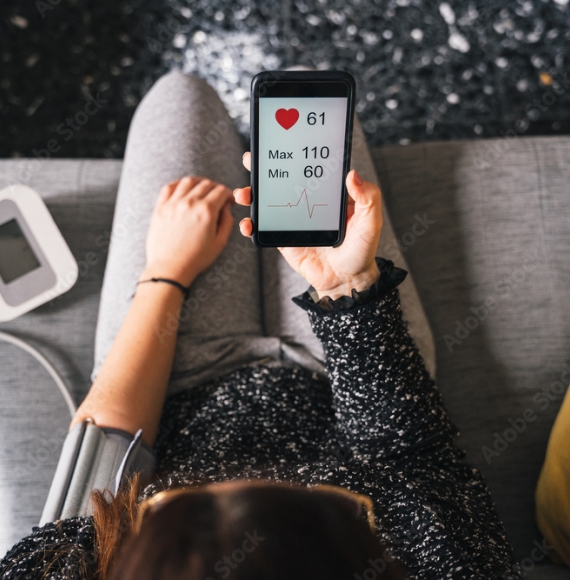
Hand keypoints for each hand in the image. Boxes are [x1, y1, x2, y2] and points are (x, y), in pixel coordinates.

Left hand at [143, 176, 234, 286]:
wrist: (170, 268)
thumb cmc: (195, 259)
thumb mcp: (220, 242)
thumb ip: (227, 221)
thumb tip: (226, 208)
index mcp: (206, 211)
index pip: (221, 191)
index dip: (228, 194)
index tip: (229, 200)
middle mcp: (190, 203)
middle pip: (206, 184)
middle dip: (216, 188)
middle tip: (218, 196)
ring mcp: (173, 204)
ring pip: (188, 181)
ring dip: (198, 182)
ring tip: (201, 189)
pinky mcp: (161, 208)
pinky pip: (169, 187)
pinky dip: (178, 184)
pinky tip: (183, 189)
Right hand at [234, 153, 382, 299]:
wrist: (346, 280)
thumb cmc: (361, 251)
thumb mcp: (370, 222)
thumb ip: (368, 197)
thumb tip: (352, 174)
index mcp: (326, 194)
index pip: (307, 168)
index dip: (292, 155)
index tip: (279, 143)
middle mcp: (306, 203)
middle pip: (280, 181)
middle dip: (262, 169)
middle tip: (251, 159)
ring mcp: (292, 220)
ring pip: (266, 202)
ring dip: (250, 195)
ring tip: (243, 193)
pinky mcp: (282, 239)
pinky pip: (263, 229)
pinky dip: (251, 226)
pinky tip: (247, 224)